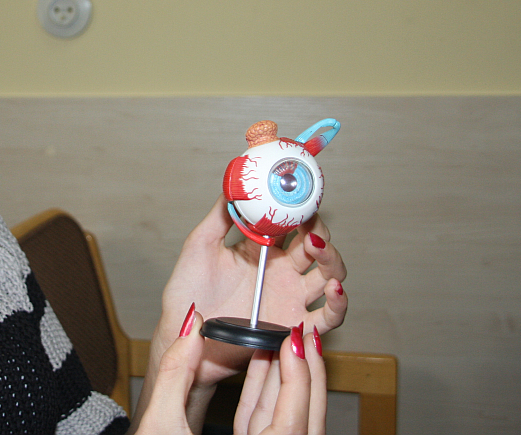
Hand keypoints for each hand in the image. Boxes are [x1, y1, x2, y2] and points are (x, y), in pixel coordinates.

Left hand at [131, 196, 345, 430]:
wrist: (182, 334)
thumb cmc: (187, 293)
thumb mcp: (199, 247)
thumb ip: (219, 217)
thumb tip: (233, 185)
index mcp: (260, 249)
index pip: (290, 223)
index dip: (298, 210)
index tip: (298, 198)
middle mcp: (280, 271)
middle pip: (316, 246)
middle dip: (319, 232)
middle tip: (310, 226)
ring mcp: (290, 297)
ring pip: (328, 275)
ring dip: (333, 260)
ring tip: (319, 249)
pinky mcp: (292, 325)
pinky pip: (327, 317)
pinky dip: (338, 304)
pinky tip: (334, 289)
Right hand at [135, 309, 326, 434]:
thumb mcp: (161, 425)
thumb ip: (175, 373)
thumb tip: (191, 327)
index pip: (291, 421)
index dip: (297, 376)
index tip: (292, 339)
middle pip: (303, 420)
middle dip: (306, 373)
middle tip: (302, 333)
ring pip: (288, 421)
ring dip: (287, 380)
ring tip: (285, 342)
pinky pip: (268, 426)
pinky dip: (267, 395)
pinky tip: (263, 367)